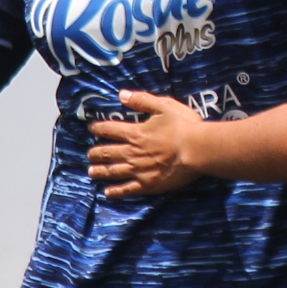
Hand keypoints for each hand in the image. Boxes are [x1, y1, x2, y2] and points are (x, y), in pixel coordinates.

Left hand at [86, 90, 203, 199]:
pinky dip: (116, 191)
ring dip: (100, 171)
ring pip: (113, 172)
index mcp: (135, 133)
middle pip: (108, 153)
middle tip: (89, 154)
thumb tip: (122, 94)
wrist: (197, 150)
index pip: (110, 129)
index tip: (92, 128)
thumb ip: (142, 101)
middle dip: (96, 153)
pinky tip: (108, 192)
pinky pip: (127, 190)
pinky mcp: (147, 184)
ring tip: (91, 172)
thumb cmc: (183, 126)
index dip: (99, 128)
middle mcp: (132, 153)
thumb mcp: (164, 106)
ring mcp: (138, 170)